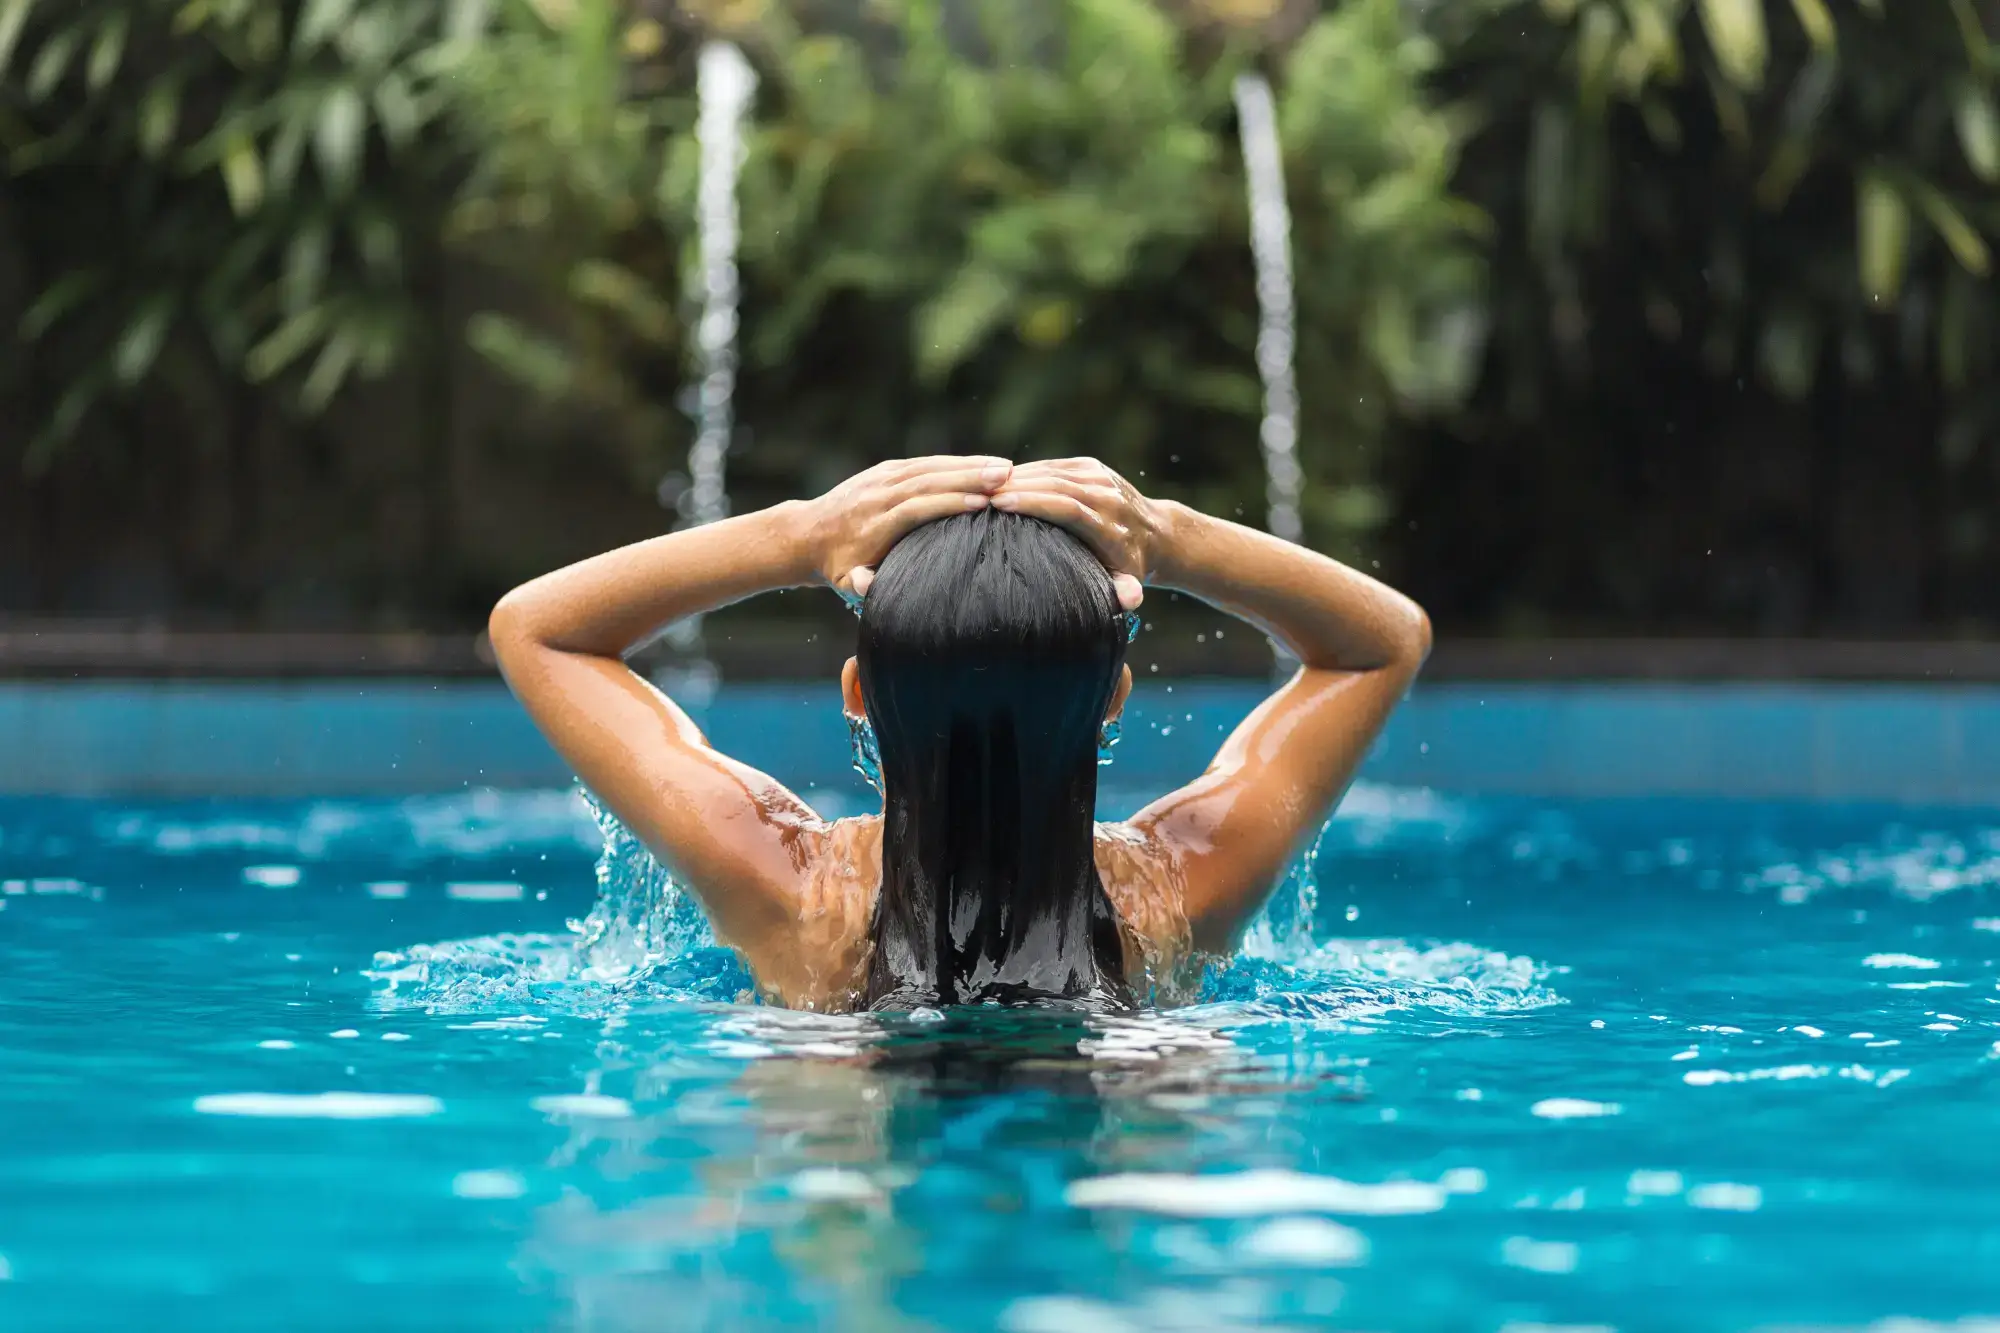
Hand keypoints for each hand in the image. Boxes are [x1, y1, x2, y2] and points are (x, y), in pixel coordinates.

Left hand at [800, 455, 1012, 596]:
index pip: (915, 509)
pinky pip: (924, 463)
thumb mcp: (845, 581)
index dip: (948, 504)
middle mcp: (878, 496)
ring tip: (1005, 467)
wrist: (808, 533)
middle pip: (927, 482)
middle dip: (967, 477)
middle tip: (1005, 475)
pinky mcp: (886, 470)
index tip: (982, 503)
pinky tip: (982, 463)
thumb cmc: (837, 565)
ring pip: (929, 467)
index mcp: (873, 525)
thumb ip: (860, 584)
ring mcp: (882, 478)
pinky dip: (954, 462)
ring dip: (968, 465)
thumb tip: (869, 585)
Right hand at [992, 458, 1159, 610]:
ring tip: (984, 485)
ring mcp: (1101, 477)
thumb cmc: (1130, 565)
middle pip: (1058, 486)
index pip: (1070, 508)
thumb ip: (1126, 592)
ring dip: (1018, 477)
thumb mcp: (1129, 583)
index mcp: (1111, 526)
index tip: (1001, 503)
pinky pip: (1055, 466)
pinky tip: (1004, 479)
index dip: (1035, 503)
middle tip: (980, 493)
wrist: (1156, 532)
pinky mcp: (1093, 466)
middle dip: (1017, 487)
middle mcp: (1108, 497)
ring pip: (1054, 472)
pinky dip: (1029, 471)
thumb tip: (1130, 599)